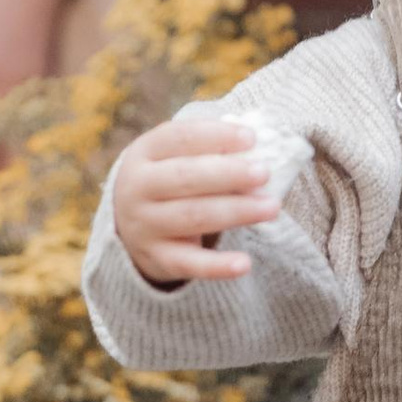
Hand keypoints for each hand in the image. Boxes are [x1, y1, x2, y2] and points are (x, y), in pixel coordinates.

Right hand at [111, 115, 281, 286]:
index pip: (179, 138)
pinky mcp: (156, 259)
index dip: (216, 135)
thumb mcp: (176, 158)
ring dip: (236, 211)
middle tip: (264, 173)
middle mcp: (136, 188)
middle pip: (185, 177)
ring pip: (193, 217)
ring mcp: (143, 225)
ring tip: (272, 206)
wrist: (130, 227)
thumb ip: (211, 150)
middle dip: (228, 174)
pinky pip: (190, 263)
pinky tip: (244, 264)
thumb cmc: (170, 181)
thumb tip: (257, 153)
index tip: (252, 138)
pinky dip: (217, 266)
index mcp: (143, 153)